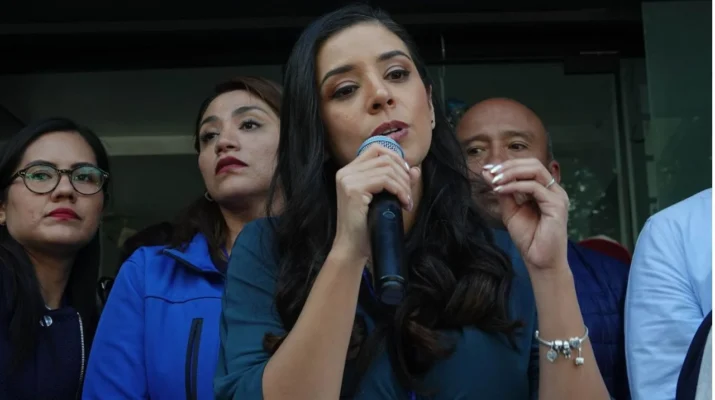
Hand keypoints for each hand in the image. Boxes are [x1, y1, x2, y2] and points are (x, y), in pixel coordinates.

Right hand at [333, 145, 420, 261]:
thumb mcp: (384, 200)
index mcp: (349, 171)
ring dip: (403, 185)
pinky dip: (399, 190)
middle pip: (385, 158)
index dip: (396, 158)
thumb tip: (415, 169)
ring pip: (387, 169)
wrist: (352, 248)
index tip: (406, 176)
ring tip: (407, 201)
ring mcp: (348, 179)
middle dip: (403, 175)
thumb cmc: (367, 226)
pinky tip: (403, 203)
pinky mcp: (353, 189)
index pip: (376, 149)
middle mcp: (345, 172)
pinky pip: (385, 180)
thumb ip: (397, 182)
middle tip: (408, 195)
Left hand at [481, 158, 568, 271]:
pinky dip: (515, 186)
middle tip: (491, 172)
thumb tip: (487, 172)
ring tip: (495, 180)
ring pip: (535, 170)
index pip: (528, 167)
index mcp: (544, 190)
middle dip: (509, 165)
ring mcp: (558, 196)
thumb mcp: (510, 210)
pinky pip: (534, 187)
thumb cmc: (528, 238)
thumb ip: (502, 191)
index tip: (488, 169)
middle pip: (533, 163)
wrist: (539, 261)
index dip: (508, 165)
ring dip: (511, 173)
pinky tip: (501, 190)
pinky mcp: (557, 205)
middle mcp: (553, 190)